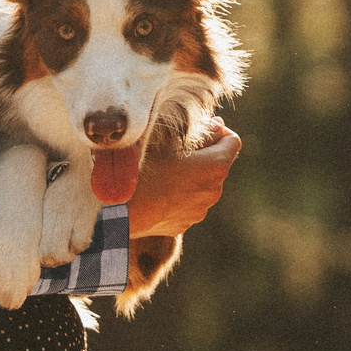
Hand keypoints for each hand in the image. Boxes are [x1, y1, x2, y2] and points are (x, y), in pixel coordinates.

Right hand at [128, 122, 241, 239]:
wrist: (117, 209)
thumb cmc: (142, 166)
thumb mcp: (166, 138)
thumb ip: (198, 130)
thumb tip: (215, 126)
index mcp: (215, 166)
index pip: (233, 141)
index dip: (219, 131)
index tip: (201, 129)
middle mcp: (214, 191)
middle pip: (218, 164)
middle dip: (204, 153)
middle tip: (179, 146)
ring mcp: (199, 211)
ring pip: (202, 185)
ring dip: (191, 175)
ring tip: (165, 169)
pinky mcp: (184, 224)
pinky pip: (188, 203)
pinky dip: (179, 194)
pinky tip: (157, 189)